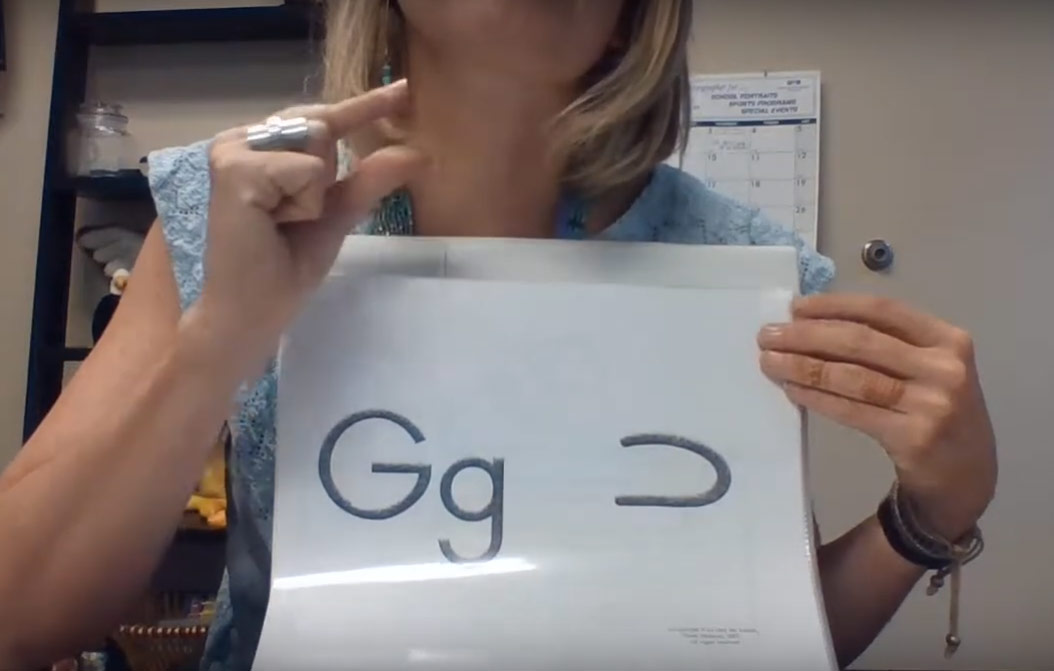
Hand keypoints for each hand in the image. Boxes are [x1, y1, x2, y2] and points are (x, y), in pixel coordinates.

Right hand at [185, 80, 425, 375]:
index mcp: (263, 148)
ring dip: (314, 194)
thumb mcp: (337, 215)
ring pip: (316, 142)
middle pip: (322, 125)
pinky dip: (304, 203)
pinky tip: (272, 225)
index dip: (364, 105)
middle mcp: (242, 139)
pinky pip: (306, 170)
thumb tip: (419, 152)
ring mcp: (233, 150)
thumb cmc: (285, 268)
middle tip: (292, 220)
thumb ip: (371, 180)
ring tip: (279, 223)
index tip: (404, 88)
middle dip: (324, 177)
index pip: (321, 119)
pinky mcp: (235, 170)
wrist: (251, 311)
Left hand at [757, 294, 996, 538]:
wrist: (966, 474)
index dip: (834, 306)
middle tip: (768, 335)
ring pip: (852, 377)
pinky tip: (792, 390)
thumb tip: (810, 324)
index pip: (882, 311)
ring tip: (770, 362)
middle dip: (807, 336)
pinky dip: (817, 398)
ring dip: (803, 367)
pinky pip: (852, 410)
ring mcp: (931, 404)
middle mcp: (943, 367)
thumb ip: (886, 345)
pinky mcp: (912, 437)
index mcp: (947, 338)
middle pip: (861, 342)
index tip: (795, 308)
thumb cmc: (935, 409)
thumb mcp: (927, 367)